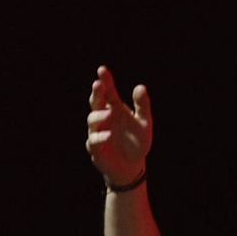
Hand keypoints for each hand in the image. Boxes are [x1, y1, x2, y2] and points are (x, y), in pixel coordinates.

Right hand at [86, 65, 151, 185]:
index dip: (105, 80)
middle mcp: (103, 117)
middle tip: (99, 85)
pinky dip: (100, 137)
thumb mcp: (144, 123)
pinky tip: (108, 136)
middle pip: (96, 102)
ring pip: (92, 119)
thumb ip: (142, 105)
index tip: (102, 70)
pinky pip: (93, 140)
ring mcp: (98, 131)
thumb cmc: (137, 141)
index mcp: (115, 108)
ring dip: (99, 115)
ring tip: (109, 113)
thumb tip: (140, 87)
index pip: (108, 91)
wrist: (131, 165)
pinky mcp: (96, 147)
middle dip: (96, 93)